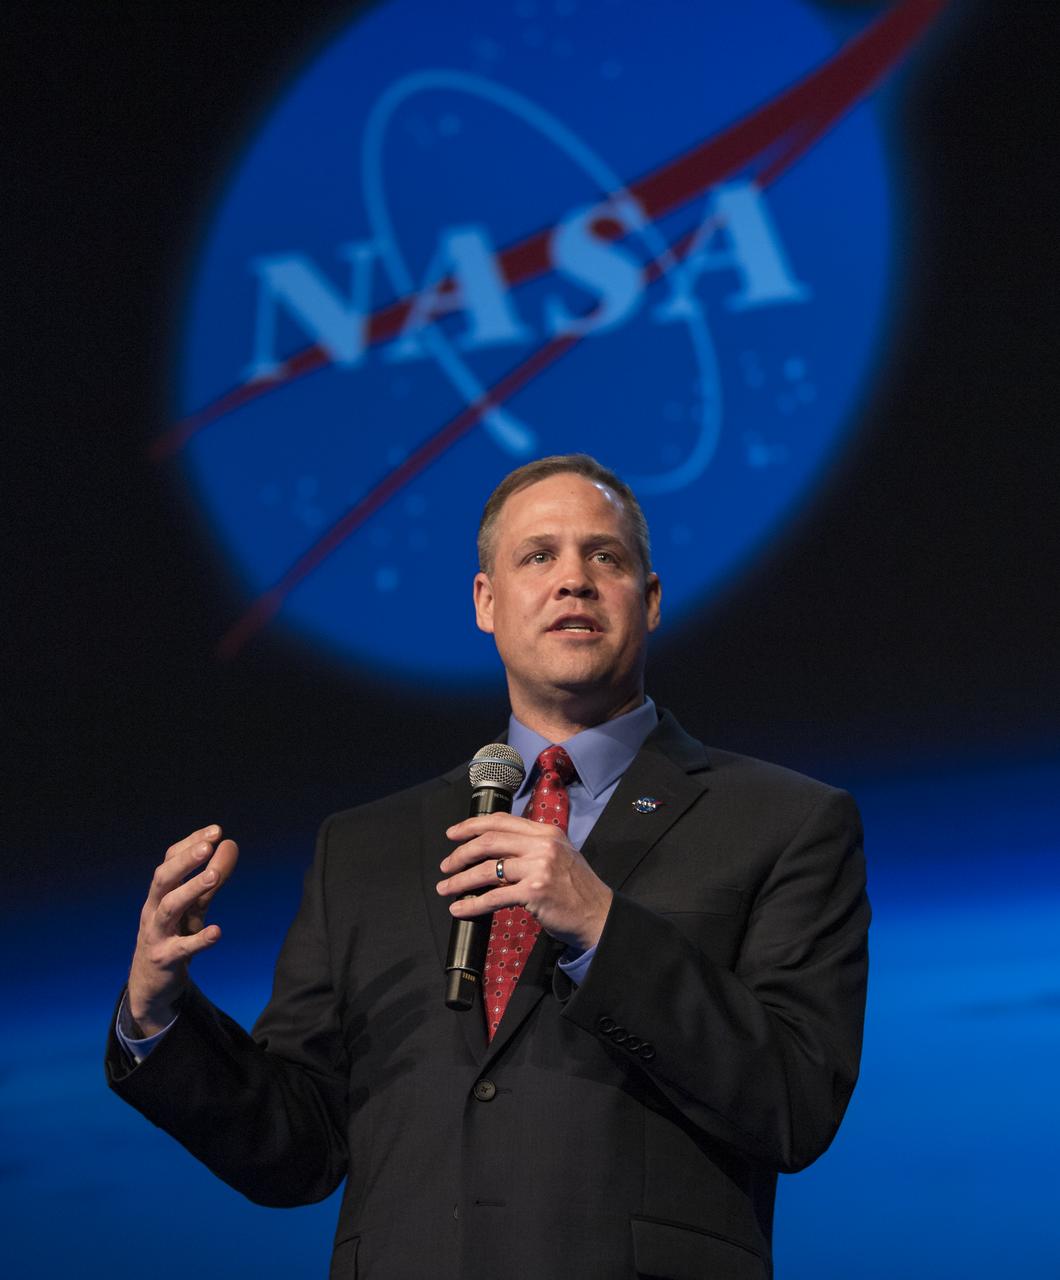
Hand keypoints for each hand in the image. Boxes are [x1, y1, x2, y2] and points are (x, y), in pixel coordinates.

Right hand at [126, 825, 238, 1035]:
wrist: (151, 984)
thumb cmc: (174, 935)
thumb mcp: (193, 906)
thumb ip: (212, 879)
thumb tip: (230, 846)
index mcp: (160, 893)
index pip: (169, 861)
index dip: (190, 844)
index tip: (216, 831)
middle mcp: (153, 909)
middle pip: (163, 879)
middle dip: (185, 861)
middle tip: (208, 846)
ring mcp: (156, 934)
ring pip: (169, 907)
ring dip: (191, 889)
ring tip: (214, 875)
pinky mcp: (165, 959)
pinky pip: (181, 948)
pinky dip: (199, 939)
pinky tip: (217, 931)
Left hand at [438, 813, 611, 950]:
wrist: (598, 915)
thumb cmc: (576, 889)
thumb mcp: (558, 855)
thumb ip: (532, 847)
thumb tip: (494, 850)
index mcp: (546, 832)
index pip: (501, 821)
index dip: (472, 825)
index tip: (453, 834)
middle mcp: (542, 845)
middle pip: (489, 841)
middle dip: (461, 854)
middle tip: (446, 865)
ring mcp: (538, 868)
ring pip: (487, 869)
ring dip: (460, 880)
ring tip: (446, 888)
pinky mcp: (534, 892)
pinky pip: (494, 897)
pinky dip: (472, 904)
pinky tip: (460, 909)